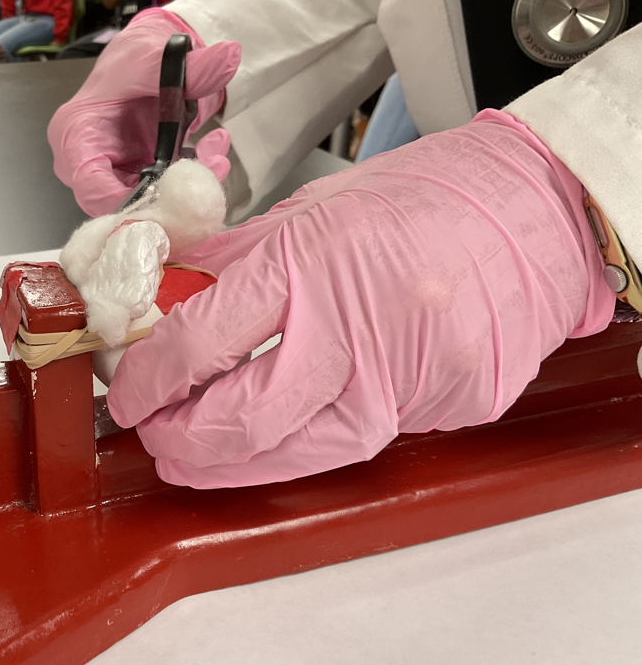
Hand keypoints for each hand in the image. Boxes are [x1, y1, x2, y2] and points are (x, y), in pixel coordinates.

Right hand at [48, 9, 240, 216]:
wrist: (141, 63)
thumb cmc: (132, 60)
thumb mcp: (156, 57)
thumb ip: (192, 67)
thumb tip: (230, 55)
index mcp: (76, 135)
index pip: (91, 188)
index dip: (129, 204)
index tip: (173, 196)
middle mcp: (87, 163)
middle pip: (120, 205)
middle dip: (170, 196)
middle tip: (210, 171)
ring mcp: (112, 175)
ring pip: (146, 203)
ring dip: (187, 187)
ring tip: (218, 157)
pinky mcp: (135, 179)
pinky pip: (162, 193)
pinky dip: (190, 179)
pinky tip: (213, 152)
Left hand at [106, 113, 614, 488]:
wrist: (534, 206)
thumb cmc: (425, 198)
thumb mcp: (311, 212)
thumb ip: (235, 266)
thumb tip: (168, 308)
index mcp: (313, 260)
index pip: (203, 343)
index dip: (150, 382)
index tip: (130, 396)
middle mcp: (362, 327)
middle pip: (244, 422)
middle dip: (182, 442)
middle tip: (156, 437)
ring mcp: (411, 377)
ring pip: (299, 456)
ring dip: (233, 466)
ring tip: (199, 456)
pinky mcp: (447, 409)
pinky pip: (360, 444)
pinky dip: (309, 445)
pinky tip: (284, 435)